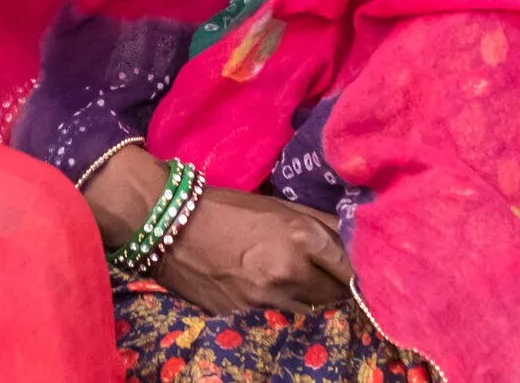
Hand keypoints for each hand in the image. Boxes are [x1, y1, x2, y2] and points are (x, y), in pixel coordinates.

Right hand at [84, 149, 352, 315]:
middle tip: (328, 273)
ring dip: (308, 296)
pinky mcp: (244, 314)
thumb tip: (348, 232)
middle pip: (332, 295)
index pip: (347, 266)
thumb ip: (315, 220)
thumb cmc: (223, 205)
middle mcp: (289, 272)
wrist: (167, 225)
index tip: (351, 266)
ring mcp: (266, 299)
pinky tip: (266, 284)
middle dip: (334, 285)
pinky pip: (275, 312)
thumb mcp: (276, 204)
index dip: (351, 267)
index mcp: (301, 238)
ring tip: (296, 278)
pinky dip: (278, 301)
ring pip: (306, 308)